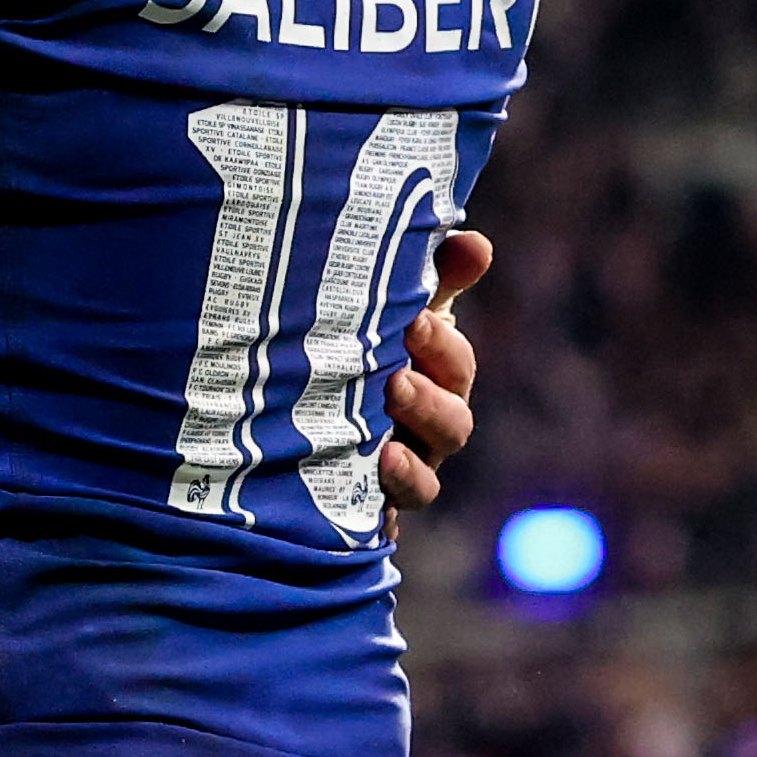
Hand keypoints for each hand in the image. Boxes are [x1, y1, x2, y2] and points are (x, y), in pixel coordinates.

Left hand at [377, 229, 491, 510]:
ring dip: (413, 455)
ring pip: (428, 474)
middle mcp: (427, 429)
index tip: (414, 320)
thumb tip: (474, 244)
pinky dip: (391, 494)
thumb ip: (432, 275)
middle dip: (428, 397)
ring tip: (384, 429)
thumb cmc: (350, 342)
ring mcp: (402, 469)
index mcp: (435, 377)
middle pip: (452, 423)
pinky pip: (393, 512)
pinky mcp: (368, 505)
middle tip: (394, 374)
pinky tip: (373, 473)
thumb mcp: (388, 306)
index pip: (456, 363)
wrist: (282, 405)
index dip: (442, 344)